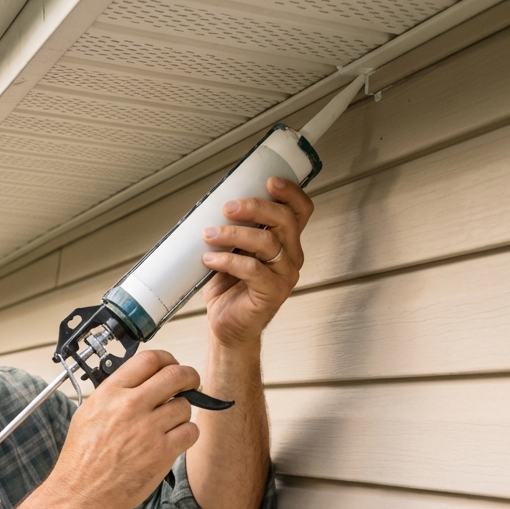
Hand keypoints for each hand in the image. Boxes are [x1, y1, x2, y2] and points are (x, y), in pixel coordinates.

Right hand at [44, 350, 199, 508]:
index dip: (168, 359)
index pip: (149, 359)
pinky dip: (186, 434)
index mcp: (110, 393)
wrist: (79, 494)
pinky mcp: (161, 453)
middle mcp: (130, 407)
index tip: (172, 365)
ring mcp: (148, 430)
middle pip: (176, 375)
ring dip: (182, 412)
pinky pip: (190, 432)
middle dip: (188, 377)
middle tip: (190, 384)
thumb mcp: (88, 413)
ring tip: (170, 423)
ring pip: (185, 405)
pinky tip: (173, 440)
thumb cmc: (80, 461)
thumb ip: (115, 394)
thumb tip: (140, 382)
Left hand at [200, 177, 313, 349]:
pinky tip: (209, 259)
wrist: (226, 327)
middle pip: (284, 220)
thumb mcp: (232, 252)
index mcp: (285, 243)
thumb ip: (234, 231)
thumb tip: (214, 205)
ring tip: (209, 234)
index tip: (270, 181)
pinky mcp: (272, 293)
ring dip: (233, 234)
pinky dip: (227, 261)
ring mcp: (284, 276)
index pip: (300, 211)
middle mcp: (290, 257)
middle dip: (255, 208)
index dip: (291, 193)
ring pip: (266, 242)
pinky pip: (252, 269)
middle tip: (227, 208)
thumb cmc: (229, 290)